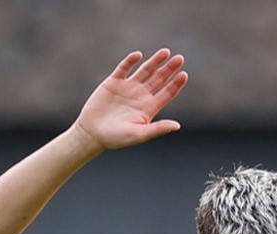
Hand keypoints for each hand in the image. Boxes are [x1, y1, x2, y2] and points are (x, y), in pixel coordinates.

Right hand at [72, 49, 188, 150]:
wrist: (92, 133)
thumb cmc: (116, 138)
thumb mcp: (139, 134)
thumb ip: (157, 129)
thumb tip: (177, 126)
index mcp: (149, 108)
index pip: (167, 93)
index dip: (176, 84)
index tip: (184, 75)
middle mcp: (141, 95)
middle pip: (159, 79)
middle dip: (169, 68)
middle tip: (180, 58)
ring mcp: (128, 87)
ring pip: (145, 70)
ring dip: (155, 61)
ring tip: (166, 52)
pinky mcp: (114, 82)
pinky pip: (124, 68)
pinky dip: (131, 61)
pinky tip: (138, 55)